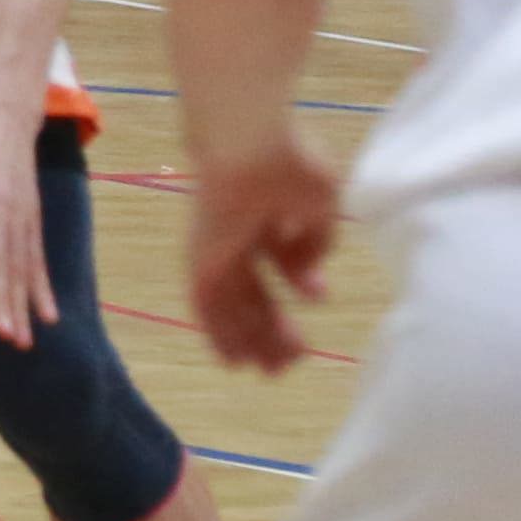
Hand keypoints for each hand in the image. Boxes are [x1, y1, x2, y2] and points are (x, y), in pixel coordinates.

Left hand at [0, 95, 49, 347]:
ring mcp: (20, 216)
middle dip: (1, 299)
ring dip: (22, 304)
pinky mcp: (33, 220)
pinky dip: (42, 289)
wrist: (5, 116)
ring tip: (22, 340)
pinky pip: (37, 260)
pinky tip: (48, 317)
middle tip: (4, 337)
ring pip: (21, 266)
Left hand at [185, 143, 340, 374]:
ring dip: (252, 339)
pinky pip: (206, 307)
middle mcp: (237, 233)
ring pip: (231, 305)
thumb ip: (317, 240)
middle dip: (274, 324)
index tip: (320, 297)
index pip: (279, 254)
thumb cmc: (289, 163)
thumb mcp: (320, 202)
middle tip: (296, 358)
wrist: (250, 148)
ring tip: (273, 371)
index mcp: (267, 212)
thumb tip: (312, 276)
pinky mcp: (200, 261)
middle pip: (254, 289)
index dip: (300, 278)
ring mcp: (216, 248)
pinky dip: (218, 335)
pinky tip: (234, 360)